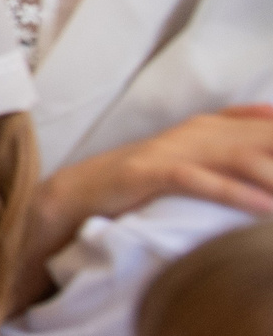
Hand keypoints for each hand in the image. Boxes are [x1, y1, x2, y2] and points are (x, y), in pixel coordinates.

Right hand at [67, 105, 272, 220]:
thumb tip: (271, 124)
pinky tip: (266, 211)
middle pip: (268, 141)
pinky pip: (204, 182)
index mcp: (215, 126)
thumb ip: (236, 146)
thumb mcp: (197, 160)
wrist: (81, 191)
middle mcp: (201, 131)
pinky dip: (238, 195)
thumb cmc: (146, 182)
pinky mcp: (153, 172)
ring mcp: (176, 150)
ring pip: (244, 160)